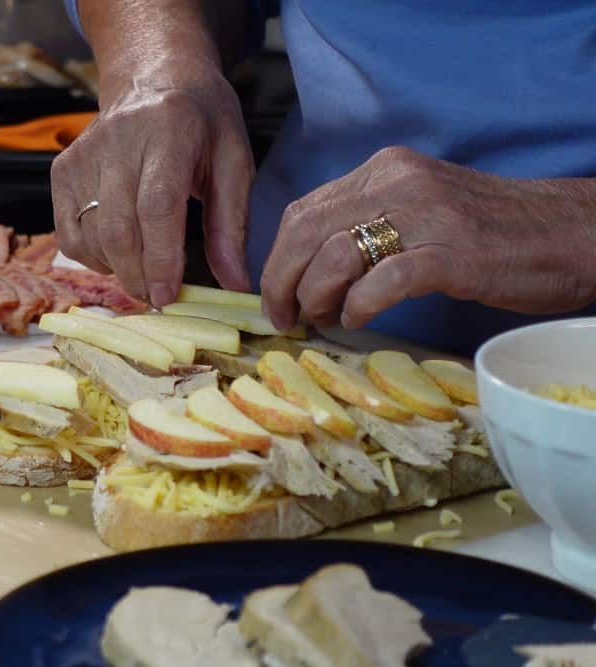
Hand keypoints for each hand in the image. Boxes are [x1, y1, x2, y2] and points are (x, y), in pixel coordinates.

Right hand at [51, 68, 254, 306]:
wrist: (154, 76)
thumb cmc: (200, 121)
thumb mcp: (233, 161)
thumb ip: (231, 225)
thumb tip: (234, 284)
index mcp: (169, 130)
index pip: (156, 204)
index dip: (161, 257)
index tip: (168, 295)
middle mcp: (118, 140)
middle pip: (118, 227)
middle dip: (138, 275)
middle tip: (159, 297)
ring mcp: (82, 155)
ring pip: (90, 236)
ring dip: (118, 269)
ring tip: (145, 273)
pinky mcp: (62, 169)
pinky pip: (68, 233)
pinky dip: (93, 257)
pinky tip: (118, 253)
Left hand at [260, 146, 595, 329]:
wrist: (571, 232)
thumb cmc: (490, 232)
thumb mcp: (417, 210)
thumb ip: (365, 224)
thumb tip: (306, 267)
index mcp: (383, 170)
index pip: (302, 212)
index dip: (276, 260)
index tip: (275, 295)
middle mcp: (398, 182)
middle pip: (304, 233)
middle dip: (282, 283)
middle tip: (286, 318)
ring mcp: (426, 215)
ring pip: (333, 256)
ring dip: (317, 299)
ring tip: (328, 320)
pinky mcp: (452, 252)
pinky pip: (382, 281)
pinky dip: (359, 306)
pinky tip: (360, 319)